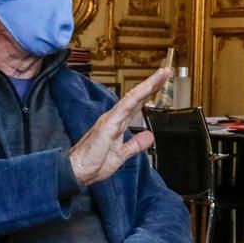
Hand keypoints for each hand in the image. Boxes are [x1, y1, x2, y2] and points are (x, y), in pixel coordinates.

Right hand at [69, 67, 169, 187]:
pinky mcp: (107, 125)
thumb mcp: (121, 155)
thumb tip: (149, 136)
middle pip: (137, 96)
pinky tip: (146, 89)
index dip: (150, 93)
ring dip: (148, 85)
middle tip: (167, 71)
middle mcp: (115, 117)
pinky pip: (124, 108)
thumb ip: (135, 144)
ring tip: (162, 74)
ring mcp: (111, 119)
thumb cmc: (93, 163)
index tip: (163, 82)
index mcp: (118, 123)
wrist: (76, 171)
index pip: (137, 104)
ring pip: (133, 97)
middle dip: (153, 83)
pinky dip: (136, 97)